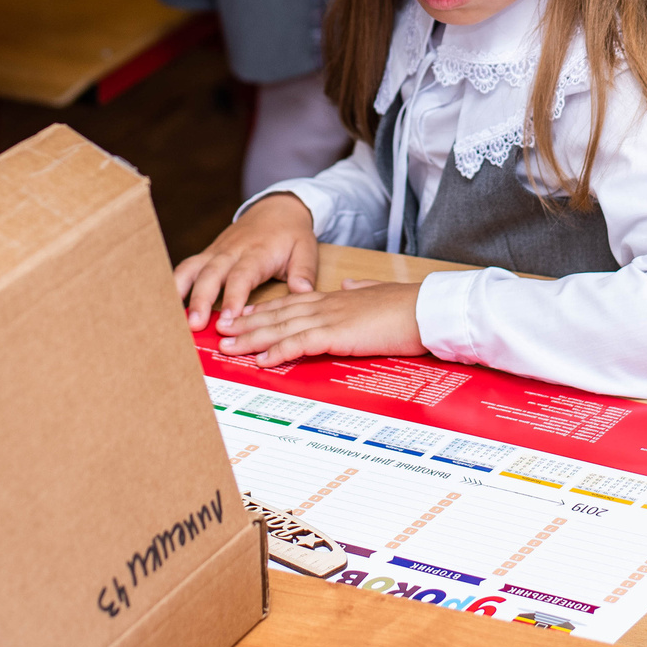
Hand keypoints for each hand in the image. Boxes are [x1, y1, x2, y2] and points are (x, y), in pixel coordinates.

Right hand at [173, 193, 318, 329]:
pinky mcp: (207, 255)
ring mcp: (216, 252)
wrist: (276, 208)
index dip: (233, 298)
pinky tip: (165, 306)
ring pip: (192, 269)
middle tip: (194, 325)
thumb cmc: (292, 234)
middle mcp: (231, 252)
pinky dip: (174, 285)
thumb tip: (302, 291)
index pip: (242, 276)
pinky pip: (187, 268)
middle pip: (211, 274)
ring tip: (172, 318)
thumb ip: (304, 271)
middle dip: (201, 300)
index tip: (228, 319)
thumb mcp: (306, 248)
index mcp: (257, 253)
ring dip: (180, 292)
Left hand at [214, 278, 424, 366]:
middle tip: (221, 332)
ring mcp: (330, 318)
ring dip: (253, 339)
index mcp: (336, 298)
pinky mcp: (337, 334)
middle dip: (247, 324)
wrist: (425, 309)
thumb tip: (349, 285)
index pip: (291, 303)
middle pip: (278, 315)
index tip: (244, 315)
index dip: (265, 310)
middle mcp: (327, 305)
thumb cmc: (408, 306)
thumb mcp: (378, 295)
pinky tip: (261, 361)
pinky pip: (300, 344)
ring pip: (281, 328)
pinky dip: (278, 352)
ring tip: (229, 348)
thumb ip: (360, 290)